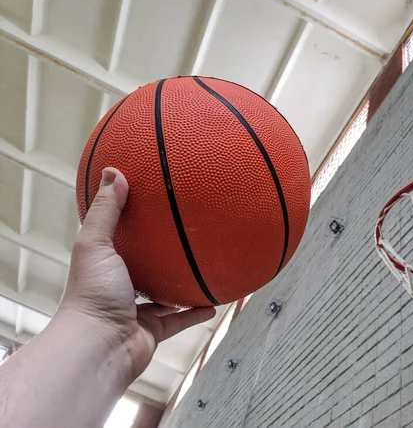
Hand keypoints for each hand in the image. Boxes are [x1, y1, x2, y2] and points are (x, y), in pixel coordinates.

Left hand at [60, 167, 214, 380]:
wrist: (101, 346)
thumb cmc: (93, 294)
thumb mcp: (97, 243)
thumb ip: (107, 210)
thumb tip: (114, 171)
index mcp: (106, 264)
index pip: (118, 239)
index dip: (131, 223)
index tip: (150, 205)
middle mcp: (120, 286)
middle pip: (144, 266)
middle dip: (160, 254)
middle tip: (183, 235)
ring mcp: (137, 310)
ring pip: (165, 294)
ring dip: (181, 284)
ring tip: (203, 266)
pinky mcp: (154, 330)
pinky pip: (181, 319)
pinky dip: (196, 311)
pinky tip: (213, 301)